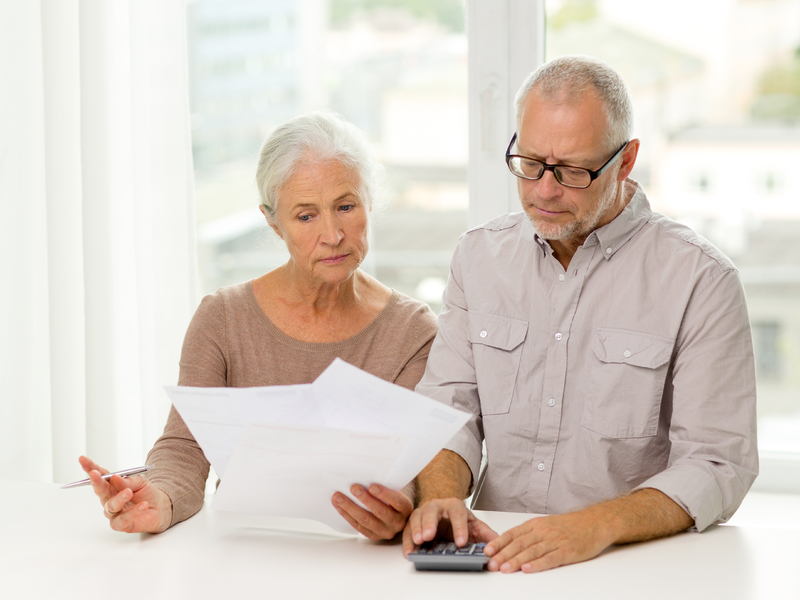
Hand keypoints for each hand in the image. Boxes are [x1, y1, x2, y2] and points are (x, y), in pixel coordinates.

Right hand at [78, 455, 171, 533]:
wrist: (159, 508)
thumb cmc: (146, 493)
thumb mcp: (141, 481)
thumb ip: (128, 480)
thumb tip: (115, 478)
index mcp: (112, 485)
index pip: (100, 475)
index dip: (91, 468)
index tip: (82, 459)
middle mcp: (109, 498)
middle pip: (100, 490)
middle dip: (96, 481)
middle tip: (95, 474)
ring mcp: (114, 512)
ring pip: (111, 506)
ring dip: (119, 498)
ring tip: (129, 492)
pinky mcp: (120, 524)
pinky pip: (123, 519)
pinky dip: (133, 512)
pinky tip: (143, 506)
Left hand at [332, 484, 412, 539]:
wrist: (396, 514)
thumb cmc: (393, 498)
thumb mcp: (396, 491)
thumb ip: (387, 485)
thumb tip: (366, 475)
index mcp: (405, 508)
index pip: (397, 501)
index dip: (384, 494)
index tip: (372, 486)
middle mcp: (397, 522)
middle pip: (380, 511)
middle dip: (364, 499)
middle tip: (353, 488)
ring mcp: (385, 531)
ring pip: (366, 520)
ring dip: (350, 507)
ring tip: (338, 496)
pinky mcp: (373, 536)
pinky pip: (358, 526)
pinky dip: (346, 515)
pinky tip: (338, 506)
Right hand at [402, 498, 497, 556]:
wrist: (446, 513)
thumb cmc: (459, 520)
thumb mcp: (475, 526)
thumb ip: (486, 535)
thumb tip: (497, 543)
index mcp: (455, 506)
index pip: (458, 513)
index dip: (459, 527)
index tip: (461, 543)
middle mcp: (437, 506)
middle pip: (432, 511)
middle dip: (430, 523)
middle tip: (429, 536)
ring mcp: (424, 512)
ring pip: (418, 517)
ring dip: (416, 529)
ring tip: (418, 541)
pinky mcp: (414, 522)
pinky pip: (407, 529)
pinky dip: (407, 540)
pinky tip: (409, 551)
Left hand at [484, 511, 610, 572]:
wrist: (594, 523)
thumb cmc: (569, 526)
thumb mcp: (546, 524)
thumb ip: (529, 534)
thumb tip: (509, 545)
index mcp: (536, 524)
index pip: (513, 533)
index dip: (499, 543)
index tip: (487, 551)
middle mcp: (543, 531)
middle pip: (519, 543)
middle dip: (503, 554)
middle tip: (491, 564)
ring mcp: (555, 541)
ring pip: (532, 552)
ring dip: (516, 561)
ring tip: (504, 568)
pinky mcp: (567, 551)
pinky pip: (550, 558)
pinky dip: (537, 564)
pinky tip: (528, 569)